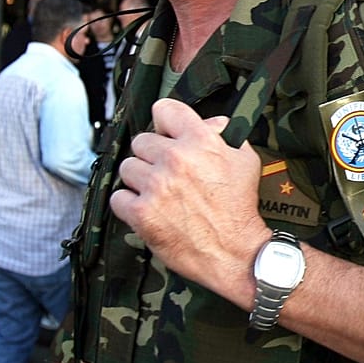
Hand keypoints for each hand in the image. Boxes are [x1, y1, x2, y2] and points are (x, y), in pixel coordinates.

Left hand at [110, 98, 266, 300]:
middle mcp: (176, 159)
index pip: (164, 109)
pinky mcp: (141, 212)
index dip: (165, 122)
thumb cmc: (240, 209)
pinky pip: (118, 197)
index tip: (166, 133)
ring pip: (127, 168)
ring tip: (159, 194)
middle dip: (152, 156)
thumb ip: (225, 136)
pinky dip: (130, 205)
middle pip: (141, 141)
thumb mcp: (244, 162)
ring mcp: (156, 186)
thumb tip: (211, 122)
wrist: (235, 253)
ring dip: (140, 180)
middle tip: (167, 173)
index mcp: (201, 142)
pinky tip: (148, 210)